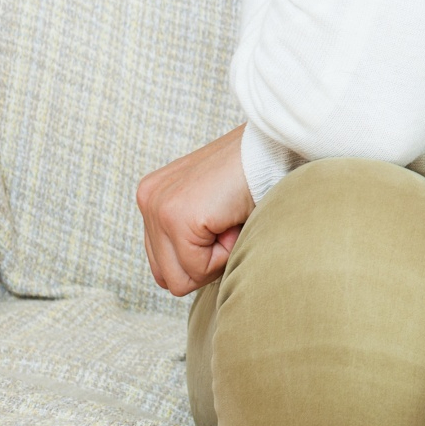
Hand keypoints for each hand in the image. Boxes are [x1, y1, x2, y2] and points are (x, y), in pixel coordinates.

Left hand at [137, 125, 253, 296]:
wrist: (277, 146)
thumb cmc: (259, 174)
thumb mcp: (214, 206)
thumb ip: (192, 233)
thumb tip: (187, 275)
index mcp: (154, 196)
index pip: (163, 264)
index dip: (203, 257)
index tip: (225, 222)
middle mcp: (148, 200)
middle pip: (167, 277)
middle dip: (206, 263)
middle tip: (229, 224)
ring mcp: (158, 208)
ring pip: (180, 279)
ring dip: (216, 259)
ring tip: (231, 221)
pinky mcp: (176, 216)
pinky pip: (198, 268)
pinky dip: (226, 253)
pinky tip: (235, 219)